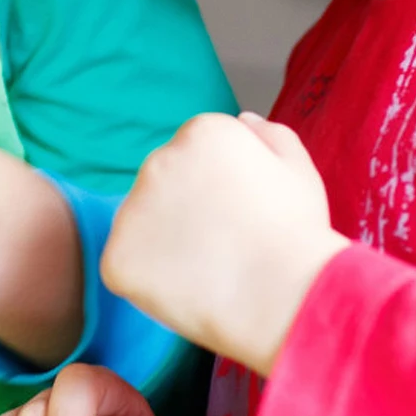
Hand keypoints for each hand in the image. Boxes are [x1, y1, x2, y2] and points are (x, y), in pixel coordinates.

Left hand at [100, 112, 345, 375]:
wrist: (284, 296)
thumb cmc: (298, 234)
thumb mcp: (299, 169)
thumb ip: (269, 135)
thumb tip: (242, 119)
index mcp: (200, 132)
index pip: (194, 154)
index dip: (220, 190)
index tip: (244, 213)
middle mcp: (157, 160)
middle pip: (164, 185)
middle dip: (187, 211)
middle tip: (227, 244)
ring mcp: (131, 207)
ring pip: (144, 225)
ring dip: (167, 244)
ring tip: (212, 270)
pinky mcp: (117, 255)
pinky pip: (128, 266)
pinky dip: (150, 281)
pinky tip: (188, 290)